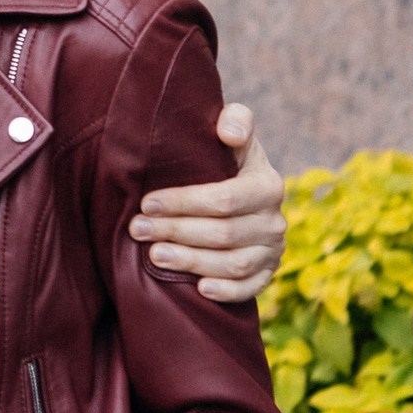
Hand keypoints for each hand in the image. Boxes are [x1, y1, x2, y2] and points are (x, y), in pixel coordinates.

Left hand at [131, 102, 286, 301]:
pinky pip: (250, 289)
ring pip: (234, 263)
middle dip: (176, 232)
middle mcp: (275, 220)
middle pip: (224, 233)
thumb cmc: (226, 158)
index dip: (184, 202)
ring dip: (192, 262)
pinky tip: (198, 288)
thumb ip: (235, 120)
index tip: (147, 203)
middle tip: (137, 230)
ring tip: (153, 256)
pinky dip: (226, 292)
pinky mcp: (267, 273)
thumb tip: (229, 133)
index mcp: (267, 184)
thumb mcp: (232, 132)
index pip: (224, 199)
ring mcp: (273, 250)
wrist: (241, 188)